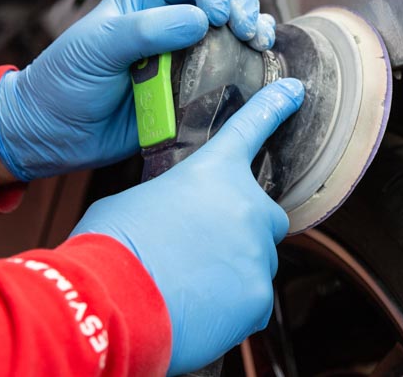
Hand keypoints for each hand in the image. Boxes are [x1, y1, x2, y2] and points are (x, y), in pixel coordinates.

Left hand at [0, 0, 277, 180]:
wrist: (54, 134)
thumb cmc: (66, 81)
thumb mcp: (97, 47)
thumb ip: (146, 30)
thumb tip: (201, 20)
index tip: (217, 14)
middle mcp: (170, 22)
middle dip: (241, 5)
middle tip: (247, 29)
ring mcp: (184, 58)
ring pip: (232, 34)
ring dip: (254, 32)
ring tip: (259, 43)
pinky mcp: (191, 92)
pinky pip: (228, 76)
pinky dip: (249, 69)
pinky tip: (259, 68)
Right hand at [69, 78, 304, 375]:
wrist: (109, 302)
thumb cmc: (112, 248)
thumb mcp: (135, 201)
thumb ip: (172, 200)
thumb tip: (174, 219)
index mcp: (213, 171)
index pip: (250, 128)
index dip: (273, 108)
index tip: (293, 93)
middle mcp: (246, 206)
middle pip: (264, 216)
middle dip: (243, 230)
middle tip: (204, 249)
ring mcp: (256, 254)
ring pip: (255, 264)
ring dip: (231, 273)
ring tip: (186, 285)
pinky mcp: (258, 299)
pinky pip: (251, 304)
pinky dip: (229, 309)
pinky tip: (194, 310)